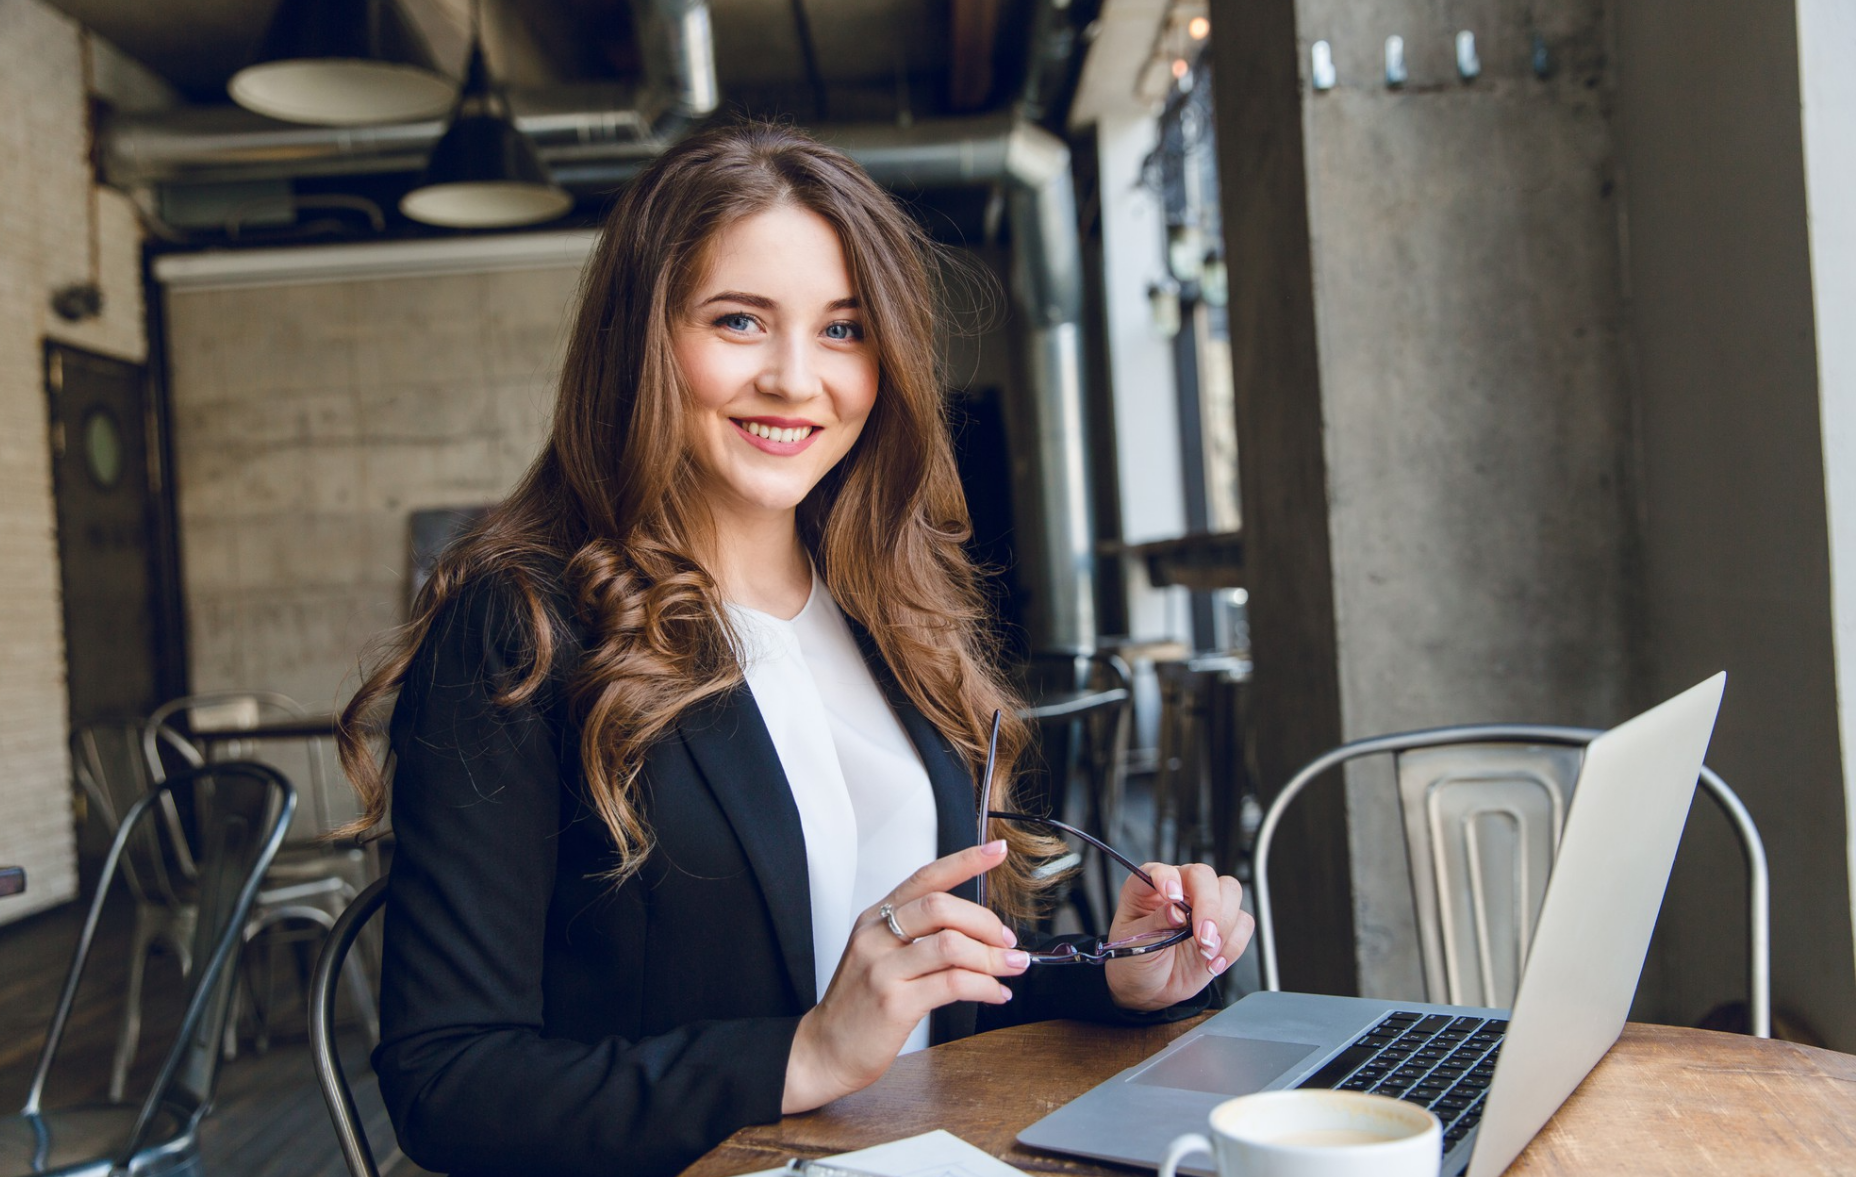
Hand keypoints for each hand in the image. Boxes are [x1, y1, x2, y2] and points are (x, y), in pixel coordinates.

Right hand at [782, 839, 1028, 1112]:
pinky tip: (995, 993)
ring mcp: (883, 969)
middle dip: (986, 922)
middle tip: (1007, 942)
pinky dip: (985, 987)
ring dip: (993, 957)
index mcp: (875, 919)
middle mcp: (876, 937)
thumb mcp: (878, 958)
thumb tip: (975, 931)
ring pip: (952, 945)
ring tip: (1011, 968)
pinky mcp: (895, 1003)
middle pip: (941, 907)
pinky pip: (953, 984)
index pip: (925, 878)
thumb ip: (917, 938)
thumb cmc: (857, 1007)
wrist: (823, 1051)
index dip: (965, 861)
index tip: (997, 851)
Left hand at [1104, 862, 1252, 1011]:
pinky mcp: (1223, 928)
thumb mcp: (1133, 944)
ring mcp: (1203, 907)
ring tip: (1206, 952)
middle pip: (1204, 876)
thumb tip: (1175, 910)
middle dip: (1208, 905)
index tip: (1172, 897)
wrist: (1149, 989)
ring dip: (1224, 925)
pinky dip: (1234, 944)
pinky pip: (1243, 923)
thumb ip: (1154, 924)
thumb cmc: (1134, 960)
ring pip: (1230, 892)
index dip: (1168, 878)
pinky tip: (1214, 962)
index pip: (1162, 870)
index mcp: (1149, 888)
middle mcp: (1180, 891)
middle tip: (1203, 936)